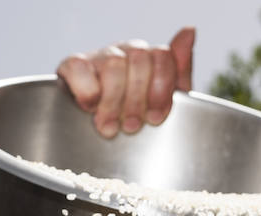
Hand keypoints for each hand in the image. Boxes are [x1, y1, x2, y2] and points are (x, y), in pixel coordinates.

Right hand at [56, 27, 194, 137]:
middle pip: (139, 59)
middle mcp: (124, 52)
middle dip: (137, 100)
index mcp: (148, 58)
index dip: (161, 89)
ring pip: (113, 65)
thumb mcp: (164, 102)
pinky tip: (90, 108)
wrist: (94, 139)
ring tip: (111, 127)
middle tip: (132, 127)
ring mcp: (97, 57)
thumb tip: (189, 31)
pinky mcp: (71, 66)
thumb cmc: (132, 118)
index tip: (156, 118)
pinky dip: (87, 91)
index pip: (162, 55)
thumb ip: (179, 70)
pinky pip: (80, 68)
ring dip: (113, 102)